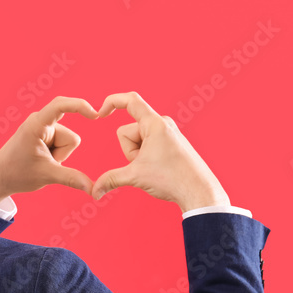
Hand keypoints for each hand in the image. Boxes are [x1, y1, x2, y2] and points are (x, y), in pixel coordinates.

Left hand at [0, 96, 99, 203]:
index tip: (96, 115)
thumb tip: (93, 188)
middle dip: (62, 154)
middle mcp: (40, 122)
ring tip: (40, 161)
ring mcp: (42, 128)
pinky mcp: (44, 135)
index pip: (61, 105)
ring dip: (58, 156)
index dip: (80, 106)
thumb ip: (72, 178)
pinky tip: (41, 160)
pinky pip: (61, 144)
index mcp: (36, 124)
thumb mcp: (47, 176)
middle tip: (43, 162)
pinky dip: (55, 155)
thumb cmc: (16, 173)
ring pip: (67, 142)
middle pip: (70, 137)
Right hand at [91, 92, 229, 212]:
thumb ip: (110, 179)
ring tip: (154, 168)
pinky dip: (145, 158)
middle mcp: (162, 124)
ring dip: (138, 156)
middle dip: (129, 151)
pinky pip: (147, 146)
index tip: (100, 113)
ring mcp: (167, 133)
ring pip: (137, 141)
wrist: (199, 190)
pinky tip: (158, 169)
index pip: (130, 101)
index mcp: (154, 124)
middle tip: (145, 165)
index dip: (111, 102)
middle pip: (128, 132)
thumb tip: (94, 191)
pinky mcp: (170, 143)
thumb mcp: (135, 177)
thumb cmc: (172, 179)